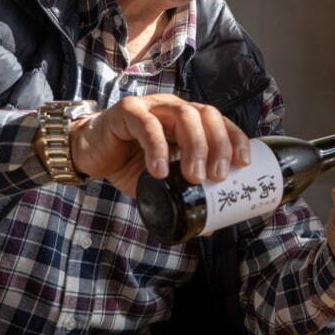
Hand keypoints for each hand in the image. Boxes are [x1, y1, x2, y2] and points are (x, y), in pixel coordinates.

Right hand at [54, 93, 248, 196]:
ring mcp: (152, 107)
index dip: (235, 139)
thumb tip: (210, 227)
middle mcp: (174, 108)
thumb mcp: (161, 183)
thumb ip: (182, 196)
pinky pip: (147, 126)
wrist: (90, 154)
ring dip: (194, 146)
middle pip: (206, 116)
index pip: (220, 122)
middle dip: (218, 146)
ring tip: (193, 176)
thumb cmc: (130, 163)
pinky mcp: (128, 112)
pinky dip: (157, 148)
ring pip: (183, 115)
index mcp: (188, 121)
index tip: (243, 164)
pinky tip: (160, 170)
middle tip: (218, 177)